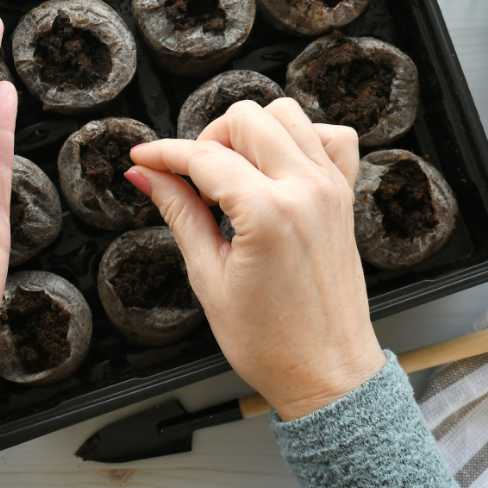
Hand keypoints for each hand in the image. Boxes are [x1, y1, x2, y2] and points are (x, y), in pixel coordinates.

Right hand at [126, 98, 384, 419]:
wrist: (326, 372)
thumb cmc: (271, 342)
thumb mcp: (208, 277)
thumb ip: (178, 212)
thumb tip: (146, 176)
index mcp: (268, 214)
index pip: (203, 157)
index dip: (163, 154)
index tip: (142, 158)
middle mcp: (306, 191)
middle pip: (246, 119)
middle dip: (207, 139)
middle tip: (190, 179)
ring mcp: (331, 189)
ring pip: (287, 114)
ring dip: (251, 133)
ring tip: (231, 173)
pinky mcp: (344, 197)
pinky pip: (330, 137)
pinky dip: (300, 137)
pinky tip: (275, 166)